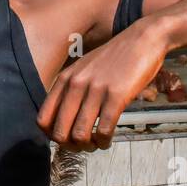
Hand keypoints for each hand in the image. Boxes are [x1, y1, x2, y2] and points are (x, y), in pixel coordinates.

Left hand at [38, 17, 170, 150]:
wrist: (143, 39)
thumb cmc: (115, 58)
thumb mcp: (84, 69)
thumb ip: (71, 90)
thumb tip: (63, 121)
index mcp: (64, 79)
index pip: (43, 119)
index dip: (52, 136)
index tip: (66, 139)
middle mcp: (75, 84)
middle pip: (59, 132)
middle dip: (70, 146)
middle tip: (83, 146)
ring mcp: (95, 90)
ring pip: (80, 134)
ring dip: (88, 147)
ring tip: (96, 144)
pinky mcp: (116, 96)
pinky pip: (104, 130)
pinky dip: (104, 142)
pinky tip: (108, 140)